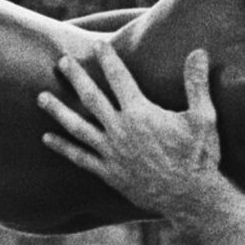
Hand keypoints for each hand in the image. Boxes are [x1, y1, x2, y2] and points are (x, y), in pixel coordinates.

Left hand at [38, 45, 224, 221]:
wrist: (191, 198)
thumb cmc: (200, 156)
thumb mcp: (204, 116)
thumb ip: (196, 83)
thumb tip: (199, 51)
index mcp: (141, 112)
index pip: (119, 77)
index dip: (108, 59)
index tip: (98, 46)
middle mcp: (120, 130)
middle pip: (91, 97)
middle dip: (76, 77)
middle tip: (61, 62)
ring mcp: (111, 152)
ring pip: (77, 127)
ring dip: (58, 110)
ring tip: (41, 97)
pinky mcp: (109, 173)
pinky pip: (80, 158)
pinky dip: (63, 148)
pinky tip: (47, 138)